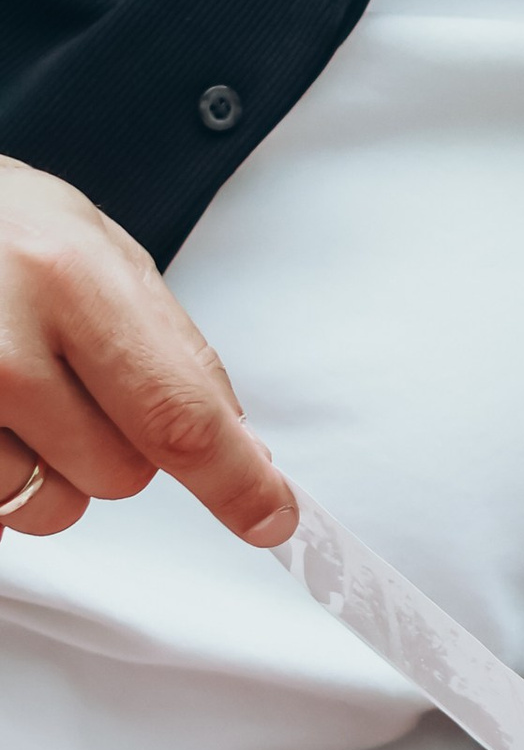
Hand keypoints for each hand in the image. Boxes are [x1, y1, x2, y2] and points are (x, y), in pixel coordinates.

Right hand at [0, 156, 295, 549]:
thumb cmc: (6, 232)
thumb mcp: (99, 255)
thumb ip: (172, 351)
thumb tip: (242, 450)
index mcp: (69, 280)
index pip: (175, 412)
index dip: (232, 479)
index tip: (269, 517)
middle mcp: (2, 346)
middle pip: (118, 474)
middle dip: (118, 448)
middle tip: (75, 381)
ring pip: (47, 505)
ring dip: (47, 470)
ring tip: (12, 392)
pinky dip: (0, 476)